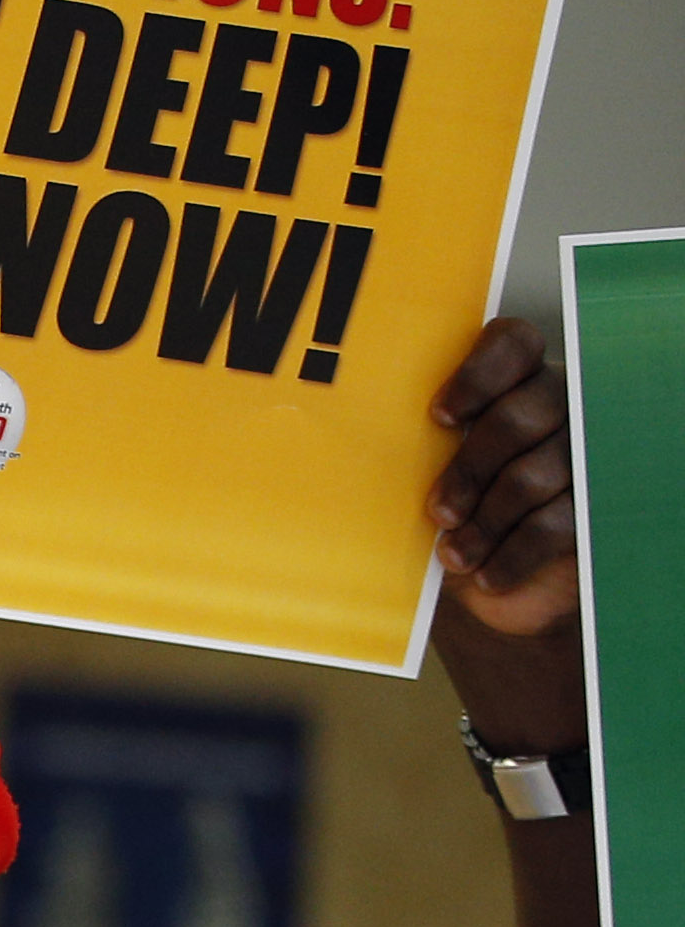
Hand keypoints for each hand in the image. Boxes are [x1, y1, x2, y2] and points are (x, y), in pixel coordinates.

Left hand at [431, 320, 583, 752]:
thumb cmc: (442, 515)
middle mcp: (555, 406)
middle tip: (437, 510)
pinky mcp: (593, 507)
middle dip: (474, 464)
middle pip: (526, 410)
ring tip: (453, 551)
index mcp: (509, 382)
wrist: (481, 584)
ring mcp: (580, 454)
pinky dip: (513, 553)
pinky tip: (485, 574)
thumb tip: (333, 441)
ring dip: (488, 518)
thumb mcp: (417, 480)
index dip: (481, 371)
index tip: (439, 418)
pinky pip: (557, 522)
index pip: (513, 341)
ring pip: (543, 469)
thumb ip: (405, 448)